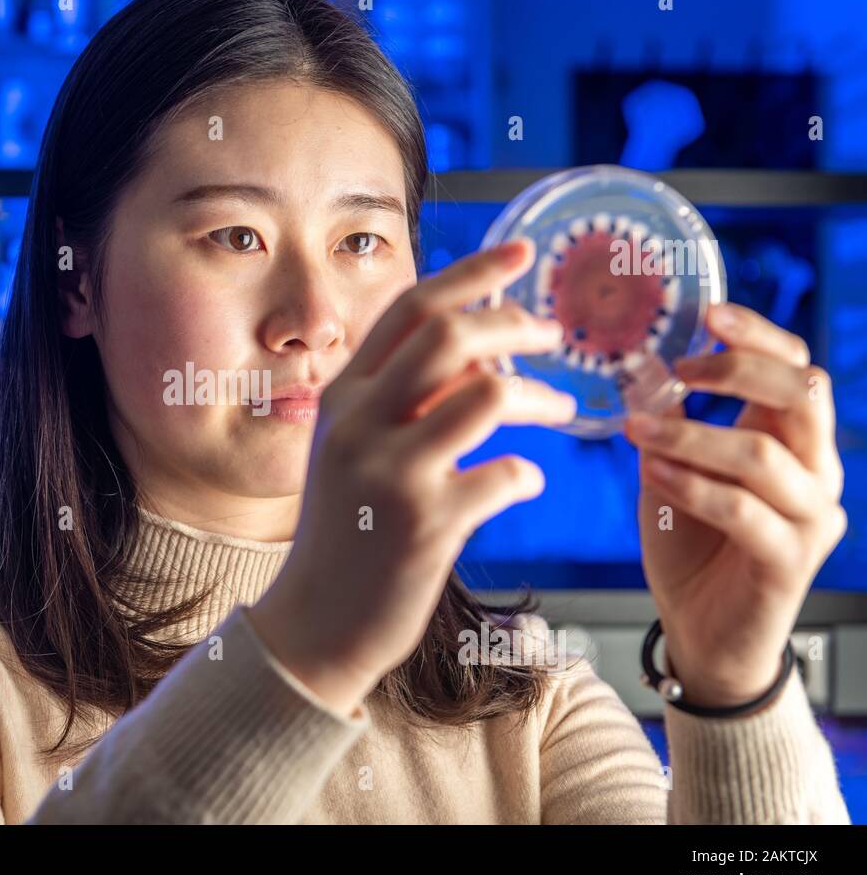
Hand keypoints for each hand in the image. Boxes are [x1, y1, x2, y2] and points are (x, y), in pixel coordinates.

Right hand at [249, 238, 576, 716]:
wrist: (316, 622)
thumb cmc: (347, 531)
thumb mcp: (354, 450)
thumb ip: (401, 399)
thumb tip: (480, 348)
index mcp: (342, 397)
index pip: (410, 308)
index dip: (474, 272)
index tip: (524, 252)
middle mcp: (359, 423)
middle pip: (450, 335)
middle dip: (515, 324)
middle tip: (553, 335)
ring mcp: (390, 472)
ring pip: (486, 393)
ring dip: (537, 397)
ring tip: (558, 410)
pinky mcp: (426, 523)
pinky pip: (506, 474)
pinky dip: (526, 474)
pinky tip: (521, 483)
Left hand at [625, 302, 846, 707]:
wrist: (702, 631)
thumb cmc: (691, 544)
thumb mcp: (671, 470)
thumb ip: (668, 423)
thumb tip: (639, 369)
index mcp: (794, 441)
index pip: (797, 369)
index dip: (759, 336)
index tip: (709, 314)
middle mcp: (817, 472)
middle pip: (804, 396)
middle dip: (739, 370)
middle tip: (680, 369)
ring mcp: (811, 518)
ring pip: (765, 455)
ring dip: (693, 434)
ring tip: (637, 429)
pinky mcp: (790, 561)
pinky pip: (744, 510)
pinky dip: (692, 485)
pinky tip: (653, 470)